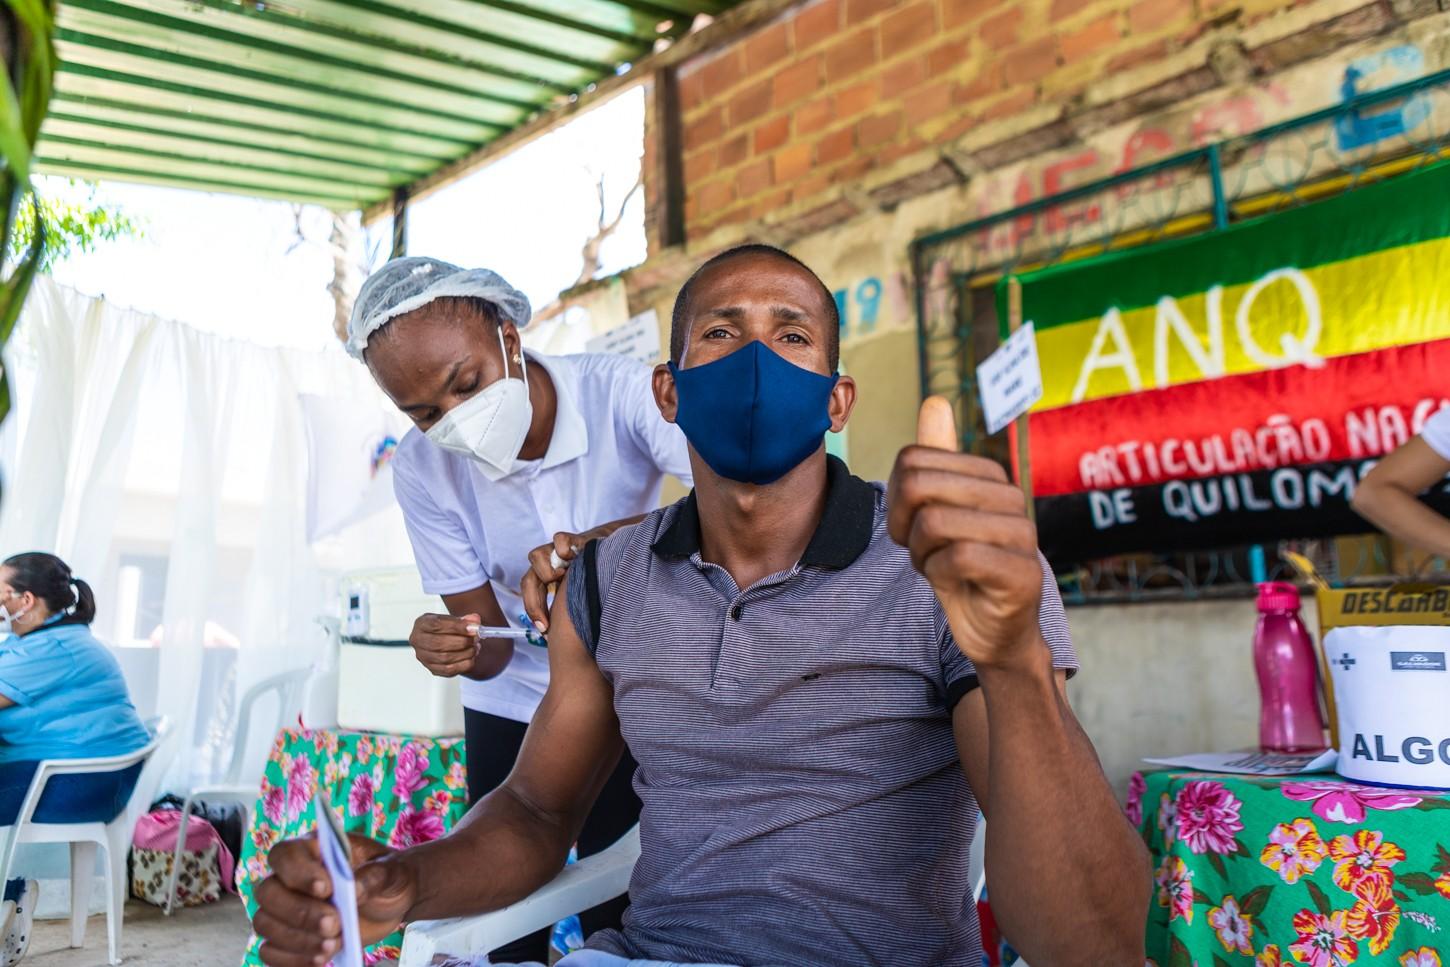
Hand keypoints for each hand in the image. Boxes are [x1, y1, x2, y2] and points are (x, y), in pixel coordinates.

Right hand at [253, 835, 415, 964]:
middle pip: (268, 893)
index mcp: (312, 849)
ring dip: (296, 939)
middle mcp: (290, 877)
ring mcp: (285, 909)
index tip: (326, 889)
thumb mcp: (391, 869)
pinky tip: (320, 960)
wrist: (393, 899)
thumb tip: (352, 891)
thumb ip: (373, 877)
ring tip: (332, 945)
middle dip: (299, 913)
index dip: (299, 873)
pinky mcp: (289, 937)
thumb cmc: (388, 874)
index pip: (285, 854)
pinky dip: (291, 960)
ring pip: (265, 923)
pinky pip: (270, 952)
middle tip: (334, 924)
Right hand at [409, 612, 480, 677]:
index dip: (457, 627)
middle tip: (475, 639)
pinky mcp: (432, 669)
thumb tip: (475, 622)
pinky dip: (464, 664)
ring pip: (445, 658)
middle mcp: (418, 641)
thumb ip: (466, 620)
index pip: (436, 624)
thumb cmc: (446, 628)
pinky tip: (471, 657)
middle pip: (439, 643)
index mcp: (422, 624)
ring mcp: (423, 657)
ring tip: (475, 647)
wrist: (442, 640)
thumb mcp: (454, 619)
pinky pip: (449, 670)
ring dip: (465, 653)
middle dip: (462, 641)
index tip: (473, 628)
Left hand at [521, 531, 584, 631]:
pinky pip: (559, 539)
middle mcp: (547, 564)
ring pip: (535, 556)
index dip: (533, 610)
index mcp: (544, 578)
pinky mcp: (571, 538)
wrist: (613, 552)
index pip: (529, 593)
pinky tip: (574, 560)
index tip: (543, 629)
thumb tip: (558, 639)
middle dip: (534, 602)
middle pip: (528, 580)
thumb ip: (566, 610)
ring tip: (563, 580)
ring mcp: (556, 550)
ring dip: (547, 572)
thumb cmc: (594, 578)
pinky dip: (563, 549)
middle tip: (546, 620)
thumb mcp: (578, 596)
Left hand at [887, 396, 1043, 671]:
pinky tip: (955, 584)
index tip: (912, 528)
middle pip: (920, 487)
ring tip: (942, 567)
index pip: (912, 461)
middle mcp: (1011, 497)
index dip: (896, 500)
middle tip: (923, 551)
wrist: (995, 631)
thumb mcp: (938, 511)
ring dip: (923, 555)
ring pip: (936, 523)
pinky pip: (958, 557)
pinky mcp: (1022, 572)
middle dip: (906, 526)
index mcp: (989, 476)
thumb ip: (937, 460)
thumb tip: (935, 400)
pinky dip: (940, 575)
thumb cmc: (963, 569)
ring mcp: (1022, 534)